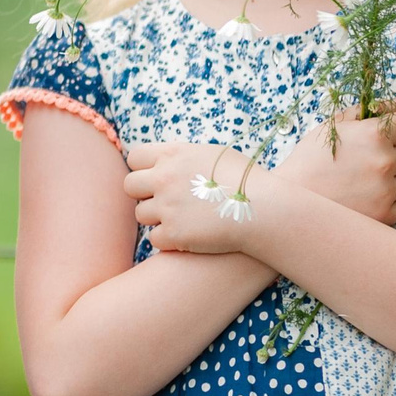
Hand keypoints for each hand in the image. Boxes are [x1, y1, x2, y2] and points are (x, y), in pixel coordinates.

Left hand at [123, 141, 259, 254]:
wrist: (266, 210)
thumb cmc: (247, 181)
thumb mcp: (213, 154)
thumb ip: (183, 156)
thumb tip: (166, 161)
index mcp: (174, 155)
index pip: (135, 157)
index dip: (143, 169)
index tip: (156, 178)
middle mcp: (165, 178)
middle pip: (129, 186)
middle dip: (144, 194)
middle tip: (163, 202)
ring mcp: (167, 206)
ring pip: (140, 214)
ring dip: (157, 219)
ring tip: (181, 220)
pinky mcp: (174, 234)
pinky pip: (154, 239)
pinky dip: (168, 241)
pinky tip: (188, 237)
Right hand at [273, 100, 395, 226]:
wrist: (292, 200)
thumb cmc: (310, 159)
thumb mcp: (334, 126)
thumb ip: (371, 110)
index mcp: (374, 135)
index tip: (381, 138)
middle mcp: (385, 162)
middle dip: (388, 157)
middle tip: (360, 163)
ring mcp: (387, 191)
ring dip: (387, 181)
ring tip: (357, 182)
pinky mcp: (386, 215)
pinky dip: (385, 202)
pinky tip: (361, 199)